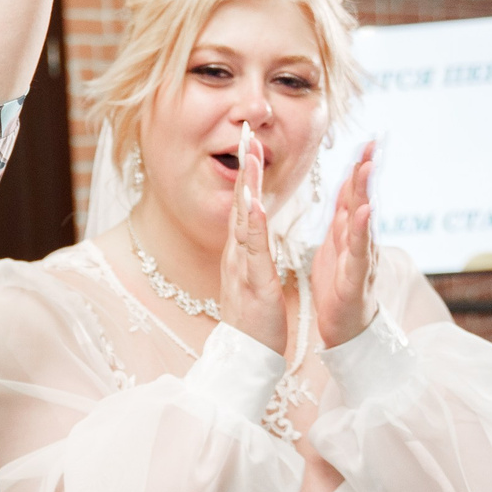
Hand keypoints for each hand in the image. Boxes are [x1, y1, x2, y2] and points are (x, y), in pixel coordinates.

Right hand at [220, 123, 289, 354]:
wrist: (246, 360)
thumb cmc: (254, 323)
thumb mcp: (252, 279)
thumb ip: (250, 254)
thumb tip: (250, 234)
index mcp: (241, 254)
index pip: (244, 206)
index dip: (247, 174)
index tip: (251, 143)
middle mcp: (236, 255)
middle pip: (240, 203)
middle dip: (244, 167)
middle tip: (247, 132)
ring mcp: (242, 268)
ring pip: (244, 220)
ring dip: (248, 186)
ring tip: (250, 155)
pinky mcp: (253, 284)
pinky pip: (253, 251)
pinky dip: (253, 226)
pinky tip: (254, 204)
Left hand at [311, 143, 376, 348]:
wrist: (346, 332)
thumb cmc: (339, 291)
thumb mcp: (336, 249)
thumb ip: (342, 222)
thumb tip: (346, 195)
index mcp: (348, 234)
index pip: (353, 194)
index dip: (357, 168)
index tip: (365, 141)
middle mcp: (359, 242)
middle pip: (363, 200)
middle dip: (366, 171)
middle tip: (372, 144)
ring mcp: (360, 258)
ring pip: (363, 221)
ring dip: (365, 193)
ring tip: (367, 168)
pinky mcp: (355, 278)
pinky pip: (358, 252)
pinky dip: (361, 231)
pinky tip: (363, 212)